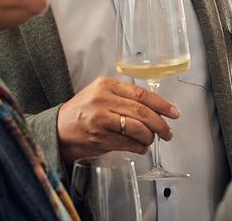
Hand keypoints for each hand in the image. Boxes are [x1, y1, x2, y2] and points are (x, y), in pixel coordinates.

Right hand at [57, 76, 180, 162]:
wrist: (58, 129)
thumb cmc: (82, 111)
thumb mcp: (100, 93)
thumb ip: (123, 95)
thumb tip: (154, 108)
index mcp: (106, 84)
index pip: (141, 93)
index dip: (161, 104)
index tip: (173, 112)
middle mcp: (103, 99)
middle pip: (142, 111)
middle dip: (160, 124)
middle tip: (168, 132)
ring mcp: (100, 119)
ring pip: (137, 128)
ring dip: (150, 137)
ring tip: (153, 140)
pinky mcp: (99, 137)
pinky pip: (128, 143)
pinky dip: (139, 147)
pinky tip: (141, 147)